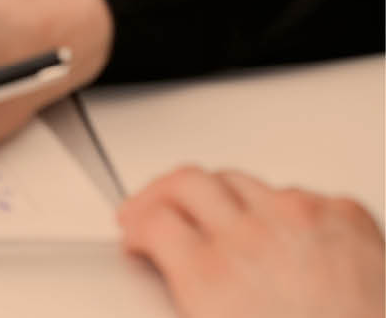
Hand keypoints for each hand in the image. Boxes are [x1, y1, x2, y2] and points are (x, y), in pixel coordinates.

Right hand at [119, 167, 385, 317]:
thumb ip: (188, 302)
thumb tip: (168, 288)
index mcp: (211, 277)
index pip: (152, 217)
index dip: (137, 223)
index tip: (136, 229)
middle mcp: (251, 235)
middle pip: (189, 181)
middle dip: (165, 194)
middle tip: (160, 208)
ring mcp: (302, 217)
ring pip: (244, 182)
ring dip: (227, 201)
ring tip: (228, 225)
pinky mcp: (347, 215)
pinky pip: (303, 195)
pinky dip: (289, 212)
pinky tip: (289, 238)